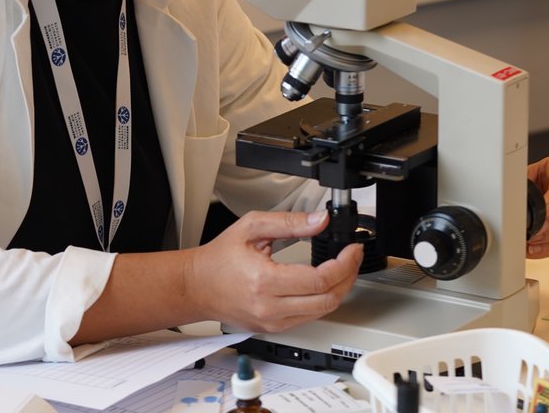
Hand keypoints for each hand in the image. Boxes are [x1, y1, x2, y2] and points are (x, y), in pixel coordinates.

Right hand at [185, 210, 362, 332]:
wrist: (196, 286)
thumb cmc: (218, 259)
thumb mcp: (251, 228)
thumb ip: (289, 222)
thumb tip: (319, 220)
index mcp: (265, 281)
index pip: (320, 280)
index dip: (344, 264)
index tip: (351, 250)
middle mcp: (270, 307)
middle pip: (328, 300)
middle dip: (348, 277)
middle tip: (351, 258)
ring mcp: (273, 321)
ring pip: (323, 311)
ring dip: (339, 290)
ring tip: (341, 269)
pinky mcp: (274, 328)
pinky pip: (309, 317)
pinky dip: (322, 300)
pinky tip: (322, 284)